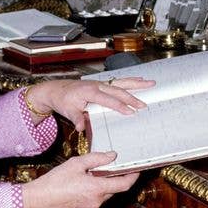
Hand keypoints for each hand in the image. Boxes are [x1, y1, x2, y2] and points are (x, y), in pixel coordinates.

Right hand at [22, 152, 139, 207]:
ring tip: (89, 175)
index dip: (133, 176)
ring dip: (102, 185)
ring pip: (104, 195)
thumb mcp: (76, 163)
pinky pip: (96, 201)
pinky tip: (82, 185)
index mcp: (97, 189)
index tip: (137, 169)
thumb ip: (97, 159)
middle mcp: (97, 202)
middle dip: (113, 178)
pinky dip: (94, 192)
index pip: (124, 185)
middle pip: (114, 189)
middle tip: (107, 167)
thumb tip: (112, 156)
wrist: (37, 201)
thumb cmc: (54, 181)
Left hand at [25, 76, 153, 129]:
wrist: (57, 90)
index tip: (131, 112)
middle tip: (144, 105)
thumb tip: (81, 127)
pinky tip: (140, 80)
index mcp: (90, 92)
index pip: (108, 100)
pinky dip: (130, 80)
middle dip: (132, 98)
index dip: (120, 106)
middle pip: (118, 91)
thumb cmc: (63, 100)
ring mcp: (101, 83)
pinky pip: (119, 81)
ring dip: (136, 83)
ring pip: (121, 82)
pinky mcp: (102, 83)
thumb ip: (76, 118)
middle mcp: (98, 85)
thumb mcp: (68, 111)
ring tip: (150, 83)